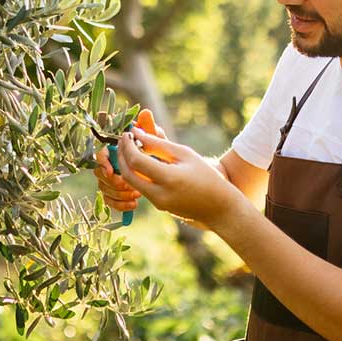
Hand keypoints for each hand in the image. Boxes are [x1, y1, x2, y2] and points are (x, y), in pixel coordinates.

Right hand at [93, 120, 165, 211]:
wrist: (182, 184)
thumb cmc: (171, 160)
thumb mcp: (165, 148)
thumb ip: (153, 133)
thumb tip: (145, 113)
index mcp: (122, 150)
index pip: (102, 152)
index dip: (102, 160)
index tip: (110, 170)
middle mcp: (115, 164)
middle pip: (99, 173)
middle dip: (112, 181)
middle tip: (128, 186)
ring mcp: (115, 180)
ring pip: (104, 189)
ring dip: (118, 193)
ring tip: (136, 195)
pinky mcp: (119, 195)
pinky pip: (110, 202)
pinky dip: (119, 204)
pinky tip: (134, 204)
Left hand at [117, 126, 242, 228]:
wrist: (219, 207)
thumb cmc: (206, 176)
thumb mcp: (185, 154)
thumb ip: (158, 143)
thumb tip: (136, 133)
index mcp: (169, 179)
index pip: (136, 161)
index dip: (128, 145)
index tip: (128, 133)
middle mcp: (159, 194)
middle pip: (128, 174)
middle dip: (121, 155)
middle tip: (124, 139)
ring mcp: (157, 203)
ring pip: (131, 182)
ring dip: (126, 164)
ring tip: (131, 147)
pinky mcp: (158, 206)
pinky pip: (140, 188)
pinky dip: (136, 173)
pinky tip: (140, 160)